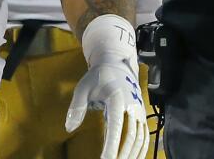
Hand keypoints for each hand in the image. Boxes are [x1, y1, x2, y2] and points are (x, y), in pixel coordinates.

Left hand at [68, 15, 148, 158]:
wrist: (117, 64)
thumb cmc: (98, 77)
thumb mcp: (83, 87)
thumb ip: (76, 107)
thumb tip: (69, 128)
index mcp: (117, 99)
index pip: (116, 126)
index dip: (112, 146)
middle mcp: (132, 106)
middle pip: (131, 136)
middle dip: (122, 156)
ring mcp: (139, 111)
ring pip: (140, 138)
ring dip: (132, 155)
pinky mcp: (142, 115)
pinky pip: (145, 135)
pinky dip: (141, 150)